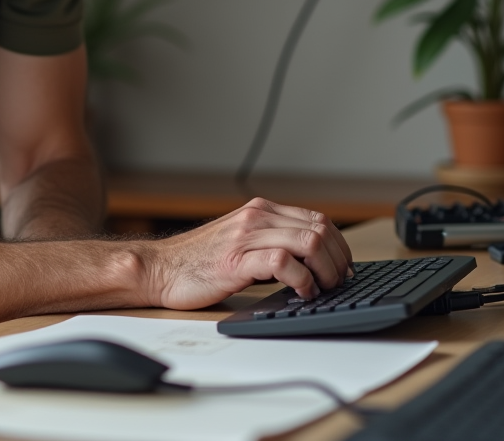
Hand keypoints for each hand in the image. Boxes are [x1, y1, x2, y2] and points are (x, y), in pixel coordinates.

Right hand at [142, 198, 353, 309]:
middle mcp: (257, 217)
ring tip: (321, 289)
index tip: (343, 269)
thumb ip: (270, 242)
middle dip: (338, 260)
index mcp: (260, 211)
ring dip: (326, 271)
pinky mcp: (236, 259)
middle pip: (321, 229)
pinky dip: (302, 280)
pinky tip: (301, 292)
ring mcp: (247, 236)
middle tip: (337, 284)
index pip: (319, 219)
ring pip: (309, 242)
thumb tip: (310, 261)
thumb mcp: (241, 242)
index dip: (340, 246)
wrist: (161, 268)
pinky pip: (283, 263)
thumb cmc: (198, 262)